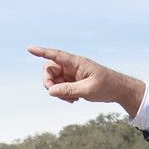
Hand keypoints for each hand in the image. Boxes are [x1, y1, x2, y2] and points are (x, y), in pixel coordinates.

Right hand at [27, 46, 146, 117]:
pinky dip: (63, 94)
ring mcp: (71, 73)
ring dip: (58, 91)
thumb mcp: (88, 90)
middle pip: (50, 69)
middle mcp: (72, 66)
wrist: (118, 90)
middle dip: (49, 82)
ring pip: (54, 80)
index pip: (56, 55)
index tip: (29, 48)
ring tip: (72, 100)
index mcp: (76, 62)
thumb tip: (50, 91)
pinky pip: (60, 87)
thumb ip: (68, 90)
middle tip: (56, 94)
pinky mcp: (73, 81)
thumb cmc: (106, 86)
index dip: (42, 52)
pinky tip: (74, 100)